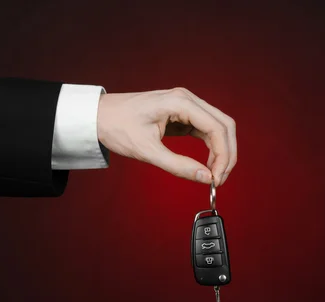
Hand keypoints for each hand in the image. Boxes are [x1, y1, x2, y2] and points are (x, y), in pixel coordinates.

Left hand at [96, 88, 236, 185]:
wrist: (98, 116)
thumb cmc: (116, 127)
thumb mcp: (147, 151)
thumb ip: (177, 165)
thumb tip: (205, 178)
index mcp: (180, 102)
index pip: (217, 128)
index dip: (223, 156)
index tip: (217, 179)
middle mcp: (187, 99)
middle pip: (224, 125)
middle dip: (226, 154)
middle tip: (219, 179)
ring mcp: (184, 105)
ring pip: (217, 127)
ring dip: (220, 151)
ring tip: (214, 175)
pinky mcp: (180, 114)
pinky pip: (204, 129)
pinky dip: (210, 146)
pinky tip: (206, 164)